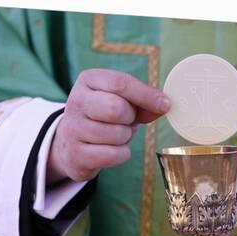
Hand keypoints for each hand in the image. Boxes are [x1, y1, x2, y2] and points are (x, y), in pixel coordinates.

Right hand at [46, 69, 170, 182]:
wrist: (71, 143)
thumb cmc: (103, 117)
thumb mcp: (120, 101)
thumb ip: (142, 101)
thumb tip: (164, 105)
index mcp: (88, 80)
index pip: (120, 83)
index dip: (146, 95)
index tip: (165, 104)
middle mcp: (76, 102)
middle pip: (116, 108)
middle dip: (130, 118)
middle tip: (126, 121)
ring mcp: (73, 128)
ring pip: (116, 134)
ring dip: (125, 138)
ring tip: (116, 134)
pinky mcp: (75, 154)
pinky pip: (112, 155)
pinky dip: (121, 154)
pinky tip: (112, 150)